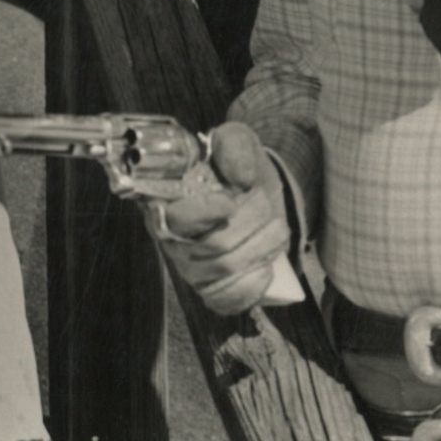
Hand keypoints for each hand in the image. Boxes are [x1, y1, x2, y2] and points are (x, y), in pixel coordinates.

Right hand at [158, 121, 293, 313]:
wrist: (257, 193)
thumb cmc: (238, 166)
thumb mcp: (237, 140)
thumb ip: (234, 147)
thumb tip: (240, 177)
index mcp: (164, 198)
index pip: (173, 218)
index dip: (203, 213)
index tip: (230, 202)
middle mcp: (170, 237)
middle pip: (211, 246)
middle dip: (251, 223)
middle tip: (264, 203)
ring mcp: (188, 266)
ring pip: (226, 270)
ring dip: (263, 246)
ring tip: (275, 227)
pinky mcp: (209, 289)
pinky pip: (225, 300)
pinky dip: (252, 286)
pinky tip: (266, 268)